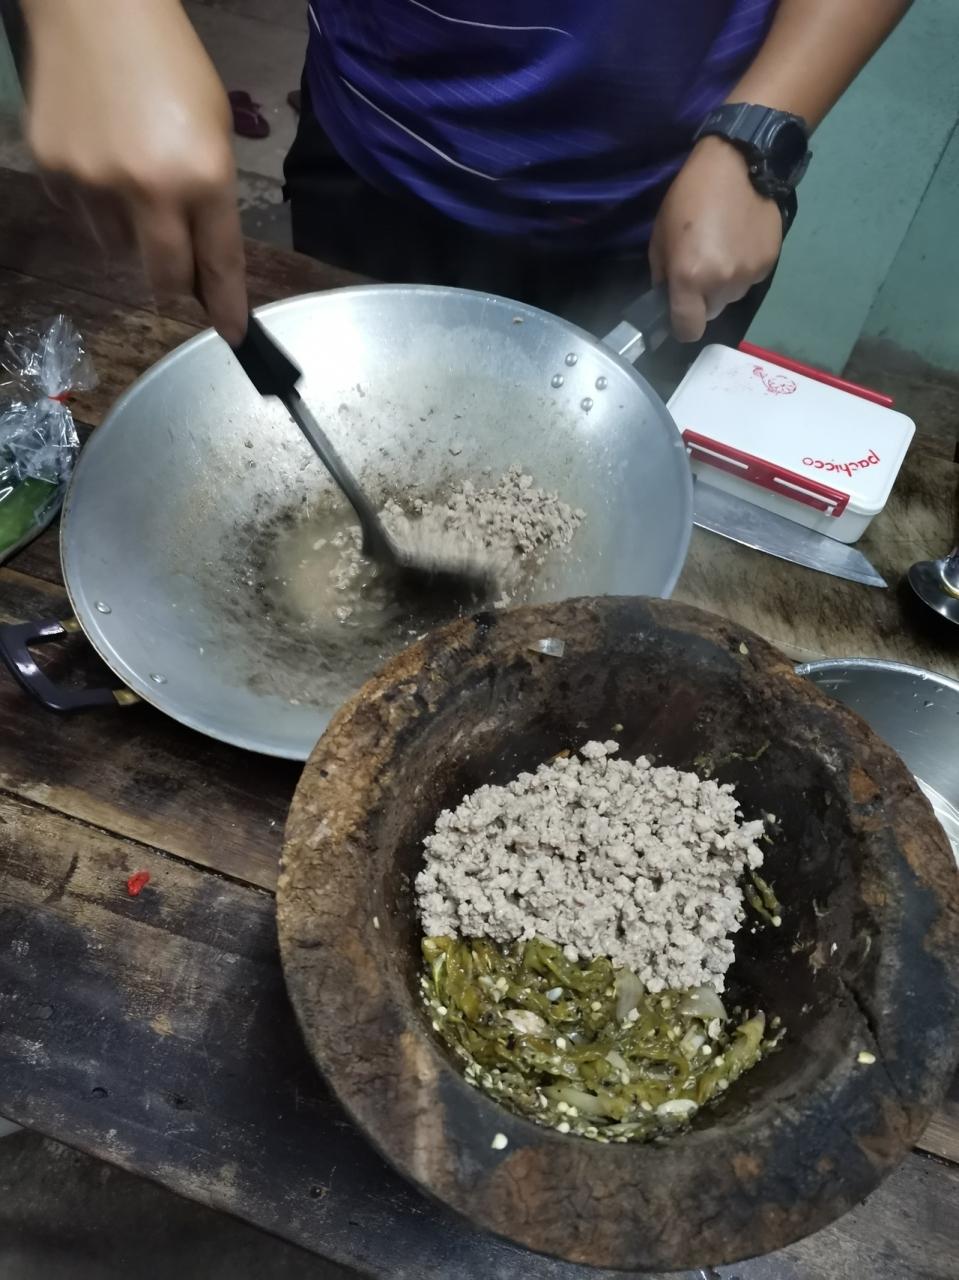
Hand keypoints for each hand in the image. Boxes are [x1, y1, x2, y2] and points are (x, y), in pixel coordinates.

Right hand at [24, 0, 247, 342]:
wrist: (95, 7)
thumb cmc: (170, 64)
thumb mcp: (214, 130)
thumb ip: (211, 198)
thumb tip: (202, 261)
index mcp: (202, 175)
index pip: (219, 264)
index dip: (227, 306)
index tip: (233, 334)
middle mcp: (148, 188)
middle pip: (165, 277)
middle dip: (176, 283)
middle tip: (178, 270)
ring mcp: (94, 182)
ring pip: (116, 249)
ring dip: (128, 233)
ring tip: (129, 175)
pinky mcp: (53, 170)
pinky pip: (78, 216)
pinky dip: (92, 203)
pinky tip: (98, 157)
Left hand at [649, 136, 782, 342]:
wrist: (739, 164)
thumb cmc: (689, 196)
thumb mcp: (660, 236)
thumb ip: (662, 275)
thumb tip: (666, 297)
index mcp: (690, 278)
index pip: (688, 330)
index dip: (681, 326)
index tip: (679, 314)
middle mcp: (722, 283)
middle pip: (710, 314)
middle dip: (702, 300)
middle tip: (699, 271)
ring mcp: (748, 275)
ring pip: (731, 297)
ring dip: (723, 284)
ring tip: (722, 251)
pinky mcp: (769, 264)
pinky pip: (749, 280)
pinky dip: (742, 270)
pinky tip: (739, 243)